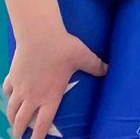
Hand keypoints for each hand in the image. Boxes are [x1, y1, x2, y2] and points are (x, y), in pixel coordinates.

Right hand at [4, 24, 105, 138]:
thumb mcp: (82, 56)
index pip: (42, 124)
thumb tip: (108, 70)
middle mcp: (32, 96)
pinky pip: (7, 91)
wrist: (39, 34)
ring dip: (11, 119)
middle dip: (18, 133)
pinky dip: (7, 96)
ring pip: (11, 110)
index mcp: (49, 96)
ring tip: (13, 124)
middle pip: (21, 122)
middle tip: (18, 138)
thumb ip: (95, 65)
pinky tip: (9, 96)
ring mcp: (20, 88)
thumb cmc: (62, 47)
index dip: (38, 137)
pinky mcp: (12, 76)